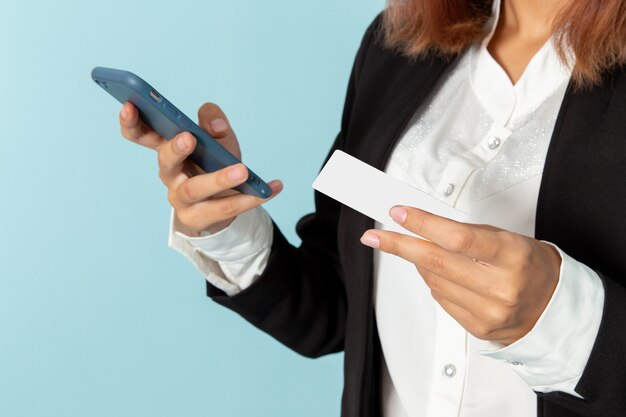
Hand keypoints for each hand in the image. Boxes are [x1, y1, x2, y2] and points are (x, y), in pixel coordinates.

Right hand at [119, 102, 282, 235]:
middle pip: (165, 162)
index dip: (132, 122)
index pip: (142, 135)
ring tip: (243, 169)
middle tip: (188, 138)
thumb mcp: (217, 141)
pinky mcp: (198, 219)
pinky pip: (223, 208)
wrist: (221, 206)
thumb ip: (215, 125)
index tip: (129, 105)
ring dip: (219, 179)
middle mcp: (170, 174)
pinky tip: (273, 187)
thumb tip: (216, 123)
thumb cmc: (214, 165)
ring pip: (195, 189)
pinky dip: (250, 198)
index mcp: (168, 149)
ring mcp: (181, 199)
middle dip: (175, 149)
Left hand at [360, 206, 560, 344]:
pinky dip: (436, 283)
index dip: (423, 224)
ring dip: (421, 264)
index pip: (458, 238)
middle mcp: (500, 287)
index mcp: (511, 256)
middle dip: (399, 246)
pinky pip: (440, 299)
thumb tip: (421, 227)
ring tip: (430, 253)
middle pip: (435, 262)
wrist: (553, 307)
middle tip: (374, 236)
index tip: (399, 214)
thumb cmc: (528, 265)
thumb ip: (464, 233)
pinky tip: (448, 276)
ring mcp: (488, 311)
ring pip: (433, 281)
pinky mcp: (477, 328)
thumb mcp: (505, 238)